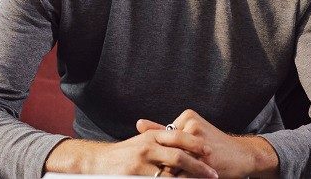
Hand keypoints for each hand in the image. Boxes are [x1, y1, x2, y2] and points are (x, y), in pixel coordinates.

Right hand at [44, 129, 217, 177]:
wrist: (96, 162)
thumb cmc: (124, 154)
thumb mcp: (142, 142)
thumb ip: (160, 141)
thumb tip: (184, 142)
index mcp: (151, 135)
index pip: (178, 137)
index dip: (196, 143)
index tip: (210, 151)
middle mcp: (147, 146)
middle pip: (179, 156)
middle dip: (198, 166)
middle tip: (214, 174)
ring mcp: (141, 163)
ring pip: (171, 174)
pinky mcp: (135, 176)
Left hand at [137, 109, 279, 178]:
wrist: (242, 155)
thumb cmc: (213, 145)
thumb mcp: (189, 132)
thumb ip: (162, 129)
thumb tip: (139, 124)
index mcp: (187, 116)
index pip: (162, 137)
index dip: (155, 153)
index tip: (146, 161)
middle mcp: (192, 126)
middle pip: (167, 149)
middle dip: (158, 163)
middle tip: (149, 172)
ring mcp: (199, 142)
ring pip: (173, 162)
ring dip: (166, 173)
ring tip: (162, 175)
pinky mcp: (205, 159)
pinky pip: (184, 173)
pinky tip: (179, 178)